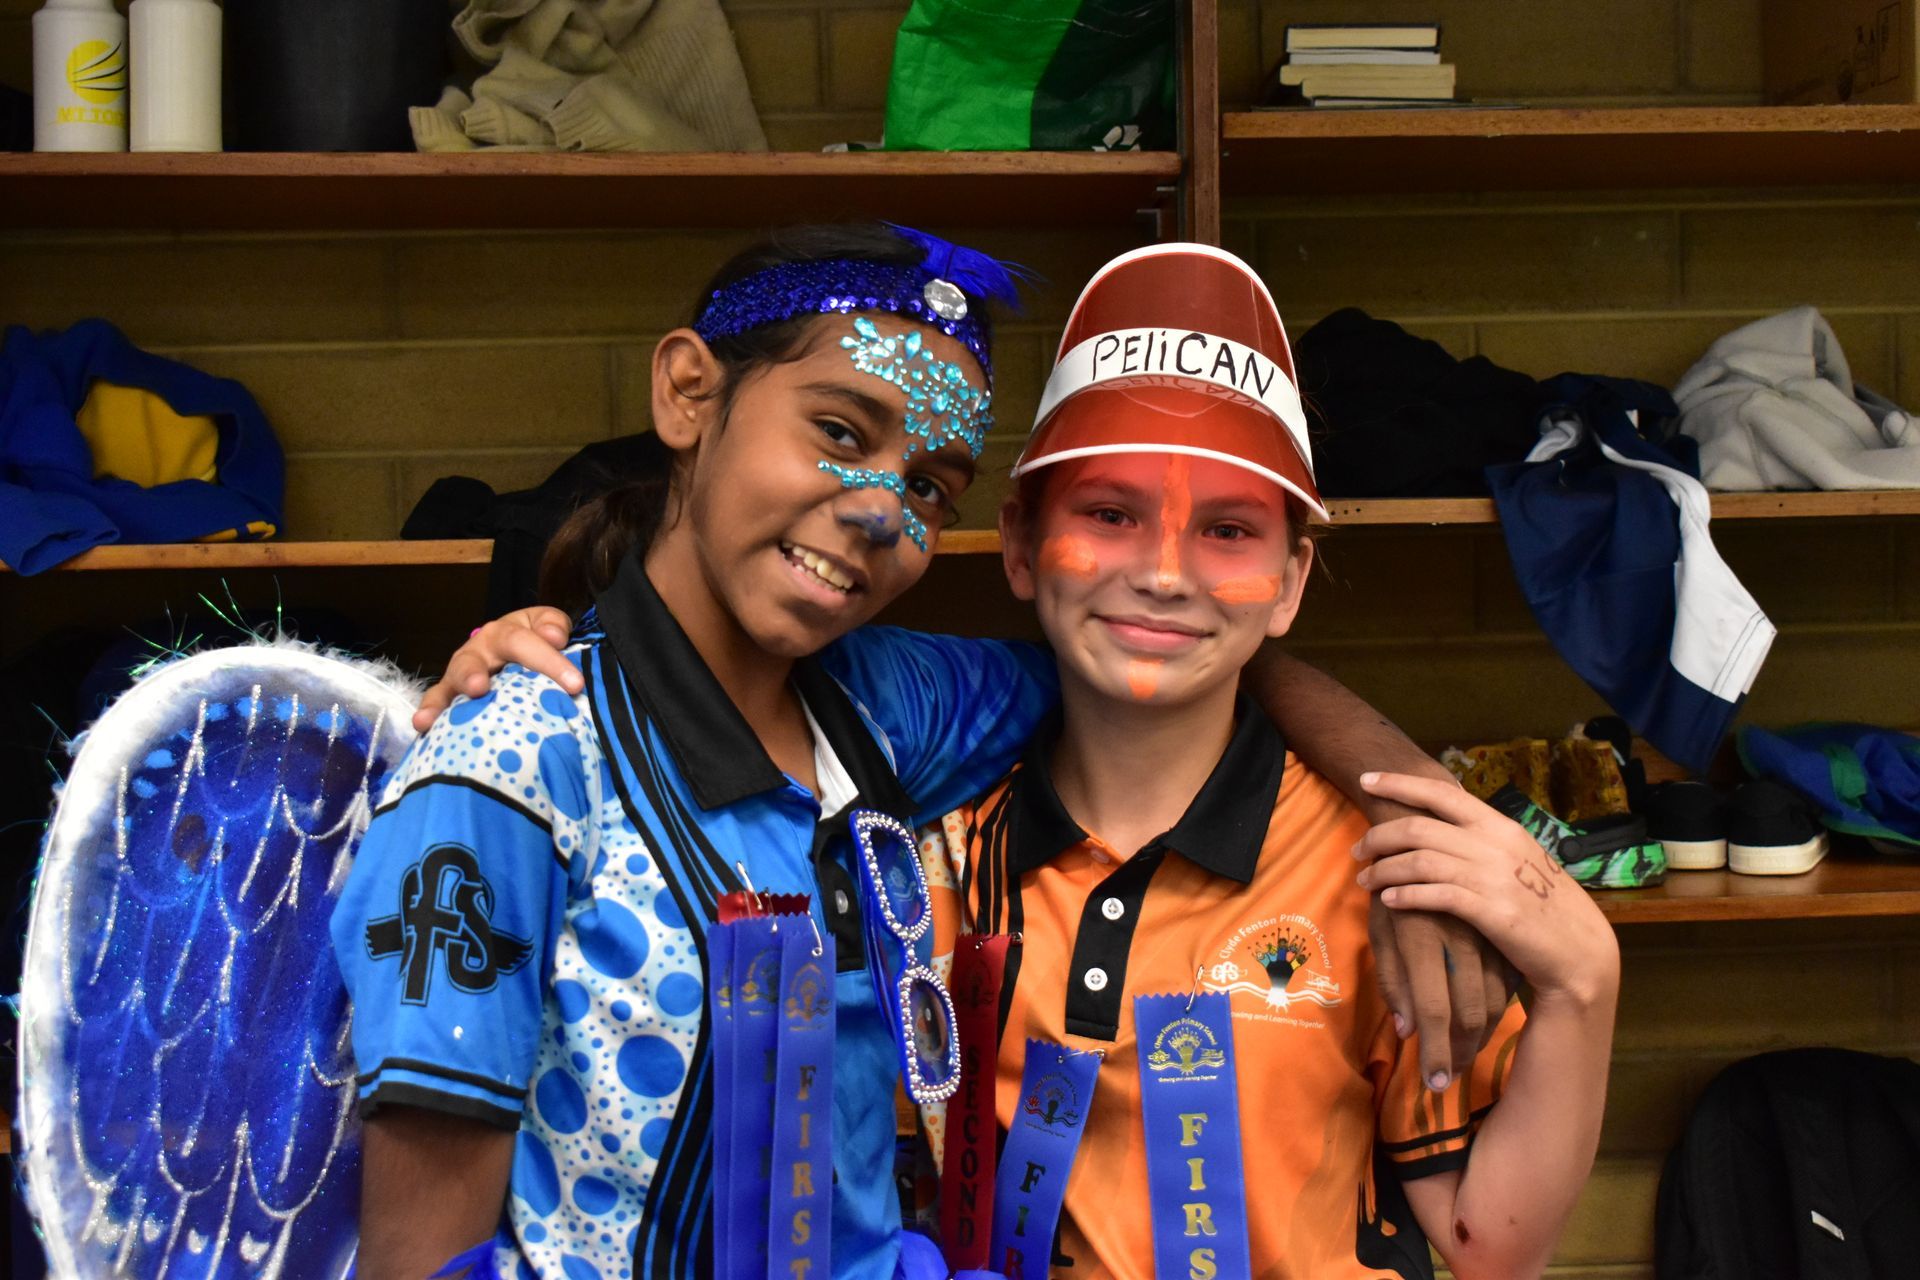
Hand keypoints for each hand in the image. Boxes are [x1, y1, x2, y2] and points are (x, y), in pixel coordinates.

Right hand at [414, 606, 579, 732]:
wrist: (516, 652)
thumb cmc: (536, 643)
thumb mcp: (548, 626)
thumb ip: (553, 625)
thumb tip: (554, 636)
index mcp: (505, 634)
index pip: (524, 643)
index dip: (548, 661)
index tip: (574, 684)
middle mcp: (478, 652)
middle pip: (472, 661)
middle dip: (473, 673)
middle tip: (479, 688)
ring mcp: (460, 675)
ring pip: (449, 683)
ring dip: (442, 699)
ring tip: (434, 716)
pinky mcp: (451, 697)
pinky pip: (437, 703)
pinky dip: (429, 713)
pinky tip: (422, 727)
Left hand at [1354, 772, 1618, 1008]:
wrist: (1580, 952)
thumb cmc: (1543, 906)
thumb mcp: (1517, 861)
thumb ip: (1481, 843)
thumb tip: (1441, 830)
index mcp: (1500, 826)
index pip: (1441, 792)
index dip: (1400, 782)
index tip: (1366, 780)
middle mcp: (1495, 844)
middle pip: (1419, 827)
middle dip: (1379, 836)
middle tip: (1357, 850)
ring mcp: (1494, 877)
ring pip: (1420, 861)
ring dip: (1384, 869)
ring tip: (1364, 881)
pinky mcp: (1491, 911)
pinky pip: (1435, 895)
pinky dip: (1406, 895)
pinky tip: (1389, 901)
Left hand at [1369, 901, 1514, 1090]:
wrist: (1417, 840)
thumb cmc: (1389, 892)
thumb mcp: (1380, 931)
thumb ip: (1392, 978)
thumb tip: (1407, 1029)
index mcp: (1419, 937)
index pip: (1433, 1009)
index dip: (1436, 1051)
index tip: (1435, 1083)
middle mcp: (1457, 936)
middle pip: (1470, 1011)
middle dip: (1460, 1053)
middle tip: (1449, 1078)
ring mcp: (1484, 929)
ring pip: (1495, 999)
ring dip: (1479, 1036)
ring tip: (1463, 1057)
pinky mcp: (1502, 926)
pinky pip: (1508, 980)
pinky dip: (1498, 1009)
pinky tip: (1483, 1025)